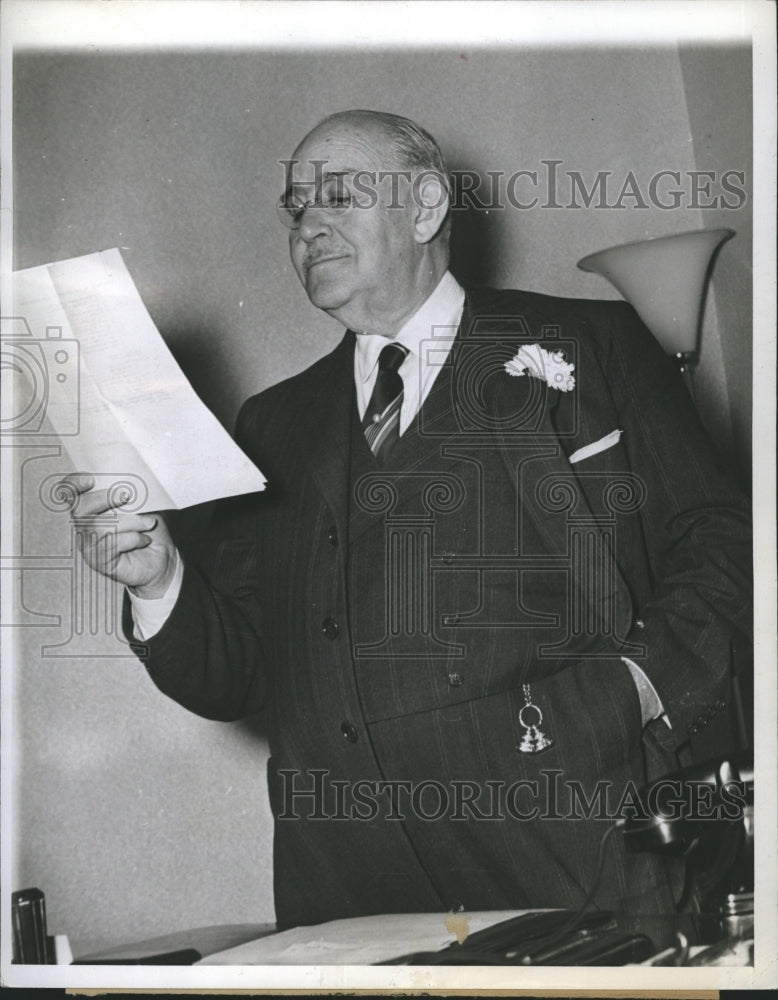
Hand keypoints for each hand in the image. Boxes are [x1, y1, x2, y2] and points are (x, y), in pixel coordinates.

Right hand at [62, 474, 178, 597]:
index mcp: (92, 506)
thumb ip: (133, 490)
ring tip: (149, 523)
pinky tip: (145, 540)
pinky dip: (133, 538)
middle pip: (79, 508)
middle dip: (104, 499)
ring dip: (130, 521)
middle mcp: (84, 525)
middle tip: (126, 496)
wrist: (163, 559)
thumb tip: (133, 480)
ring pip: (98, 526)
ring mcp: (89, 544)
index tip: (90, 480)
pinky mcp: (99, 561)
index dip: (73, 484)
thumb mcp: (145, 504)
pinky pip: (110, 545)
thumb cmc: (149, 528)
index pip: (69, 492)